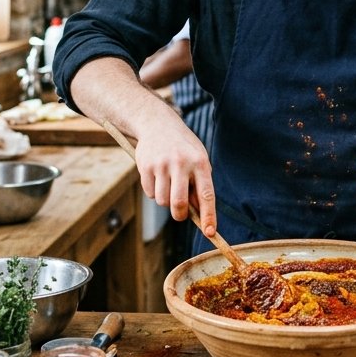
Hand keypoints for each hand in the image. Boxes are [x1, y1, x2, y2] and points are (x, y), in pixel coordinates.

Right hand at [133, 109, 216, 233]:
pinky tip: (157, 176)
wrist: (157, 123)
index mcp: (200, 163)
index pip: (206, 195)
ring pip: (163, 202)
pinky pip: (150, 193)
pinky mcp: (145, 166)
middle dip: (180, 215)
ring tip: (169, 184)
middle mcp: (181, 163)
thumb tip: (199, 214)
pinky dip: (155, 192)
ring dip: (166, 201)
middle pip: (179, 204)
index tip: (210, 232)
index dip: (208, 216)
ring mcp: (162, 165)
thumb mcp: (198, 160)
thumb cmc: (183, 147)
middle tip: (181, 213)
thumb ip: (199, 185)